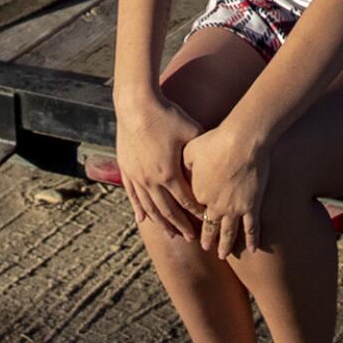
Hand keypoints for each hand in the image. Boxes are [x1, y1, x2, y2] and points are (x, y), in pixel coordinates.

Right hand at [113, 89, 204, 242]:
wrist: (135, 104)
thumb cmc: (166, 115)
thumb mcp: (190, 131)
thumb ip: (200, 150)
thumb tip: (215, 160)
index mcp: (169, 174)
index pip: (186, 201)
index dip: (196, 213)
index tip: (205, 220)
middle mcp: (152, 181)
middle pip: (168, 211)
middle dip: (181, 226)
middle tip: (192, 238)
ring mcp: (137, 177)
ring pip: (149, 208)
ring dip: (161, 222)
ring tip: (170, 233)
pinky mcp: (126, 169)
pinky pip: (132, 195)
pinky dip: (138, 209)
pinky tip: (142, 219)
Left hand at [182, 123, 269, 260]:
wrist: (242, 141)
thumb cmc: (215, 141)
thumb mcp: (190, 150)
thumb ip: (183, 164)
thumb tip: (178, 169)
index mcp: (198, 194)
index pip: (194, 211)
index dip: (193, 218)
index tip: (190, 225)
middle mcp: (215, 206)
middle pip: (210, 227)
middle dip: (207, 239)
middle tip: (206, 248)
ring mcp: (234, 208)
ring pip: (229, 233)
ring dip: (226, 245)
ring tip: (223, 255)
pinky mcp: (252, 206)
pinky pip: (252, 227)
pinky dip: (252, 239)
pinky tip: (253, 249)